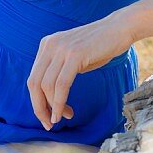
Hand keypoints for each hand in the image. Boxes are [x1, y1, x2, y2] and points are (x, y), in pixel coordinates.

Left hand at [27, 13, 133, 130]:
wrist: (119, 28)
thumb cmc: (100, 47)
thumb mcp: (74, 57)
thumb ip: (60, 71)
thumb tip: (51, 99)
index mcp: (47, 45)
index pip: (33, 78)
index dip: (37, 101)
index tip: (48, 116)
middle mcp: (49, 45)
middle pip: (34, 84)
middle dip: (39, 108)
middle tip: (49, 124)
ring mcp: (61, 49)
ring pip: (46, 86)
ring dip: (53, 108)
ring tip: (64, 117)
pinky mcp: (74, 55)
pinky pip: (61, 85)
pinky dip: (60, 103)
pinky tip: (64, 114)